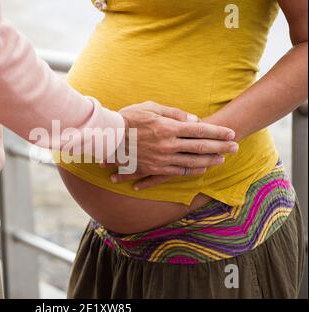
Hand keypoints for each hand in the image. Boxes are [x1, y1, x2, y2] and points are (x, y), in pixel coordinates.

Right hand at [104, 101, 238, 185]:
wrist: (108, 136)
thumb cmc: (129, 117)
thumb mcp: (151, 107)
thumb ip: (174, 113)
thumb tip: (194, 120)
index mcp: (168, 127)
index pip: (199, 130)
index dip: (217, 132)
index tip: (231, 133)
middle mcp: (168, 144)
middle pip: (200, 147)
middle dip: (220, 147)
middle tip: (235, 148)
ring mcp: (161, 158)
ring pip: (191, 162)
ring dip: (209, 161)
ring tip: (222, 160)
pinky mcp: (154, 168)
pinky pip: (177, 171)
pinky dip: (192, 170)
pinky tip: (202, 169)